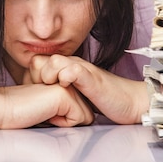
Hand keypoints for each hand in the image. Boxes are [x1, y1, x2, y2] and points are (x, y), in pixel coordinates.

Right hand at [0, 83, 94, 127]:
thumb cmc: (21, 111)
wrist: (2, 108)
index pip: (82, 109)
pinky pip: (78, 119)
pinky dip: (62, 123)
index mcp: (63, 80)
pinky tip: (45, 112)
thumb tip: (83, 116)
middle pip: (87, 113)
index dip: (67, 118)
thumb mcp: (49, 108)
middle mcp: (67, 79)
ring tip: (44, 111)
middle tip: (44, 111)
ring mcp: (67, 84)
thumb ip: (66, 107)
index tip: (46, 110)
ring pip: (86, 116)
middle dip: (68, 120)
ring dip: (65, 121)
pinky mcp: (65, 93)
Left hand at [26, 55, 148, 124]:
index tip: (36, 92)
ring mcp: (82, 68)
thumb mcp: (76, 95)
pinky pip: (72, 69)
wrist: (131, 101)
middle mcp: (73, 63)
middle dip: (36, 77)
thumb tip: (41, 101)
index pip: (37, 63)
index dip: (32, 77)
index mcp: (67, 67)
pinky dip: (65, 77)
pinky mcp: (92, 77)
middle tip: (44, 92)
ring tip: (55, 90)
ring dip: (49, 76)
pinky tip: (67, 87)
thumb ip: (61, 91)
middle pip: (40, 60)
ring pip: (54, 61)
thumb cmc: (105, 100)